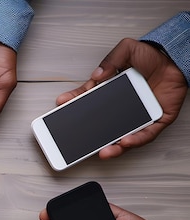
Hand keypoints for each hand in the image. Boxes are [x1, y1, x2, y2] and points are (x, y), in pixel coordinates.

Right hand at [56, 38, 187, 158]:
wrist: (177, 59)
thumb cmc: (154, 56)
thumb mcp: (127, 50)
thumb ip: (111, 59)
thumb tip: (96, 75)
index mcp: (112, 91)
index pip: (90, 100)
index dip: (76, 103)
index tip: (62, 105)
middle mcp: (123, 106)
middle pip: (104, 125)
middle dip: (91, 137)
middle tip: (77, 143)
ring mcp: (139, 115)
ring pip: (123, 136)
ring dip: (112, 146)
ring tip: (103, 151)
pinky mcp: (157, 121)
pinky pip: (146, 135)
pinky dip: (135, 140)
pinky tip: (125, 142)